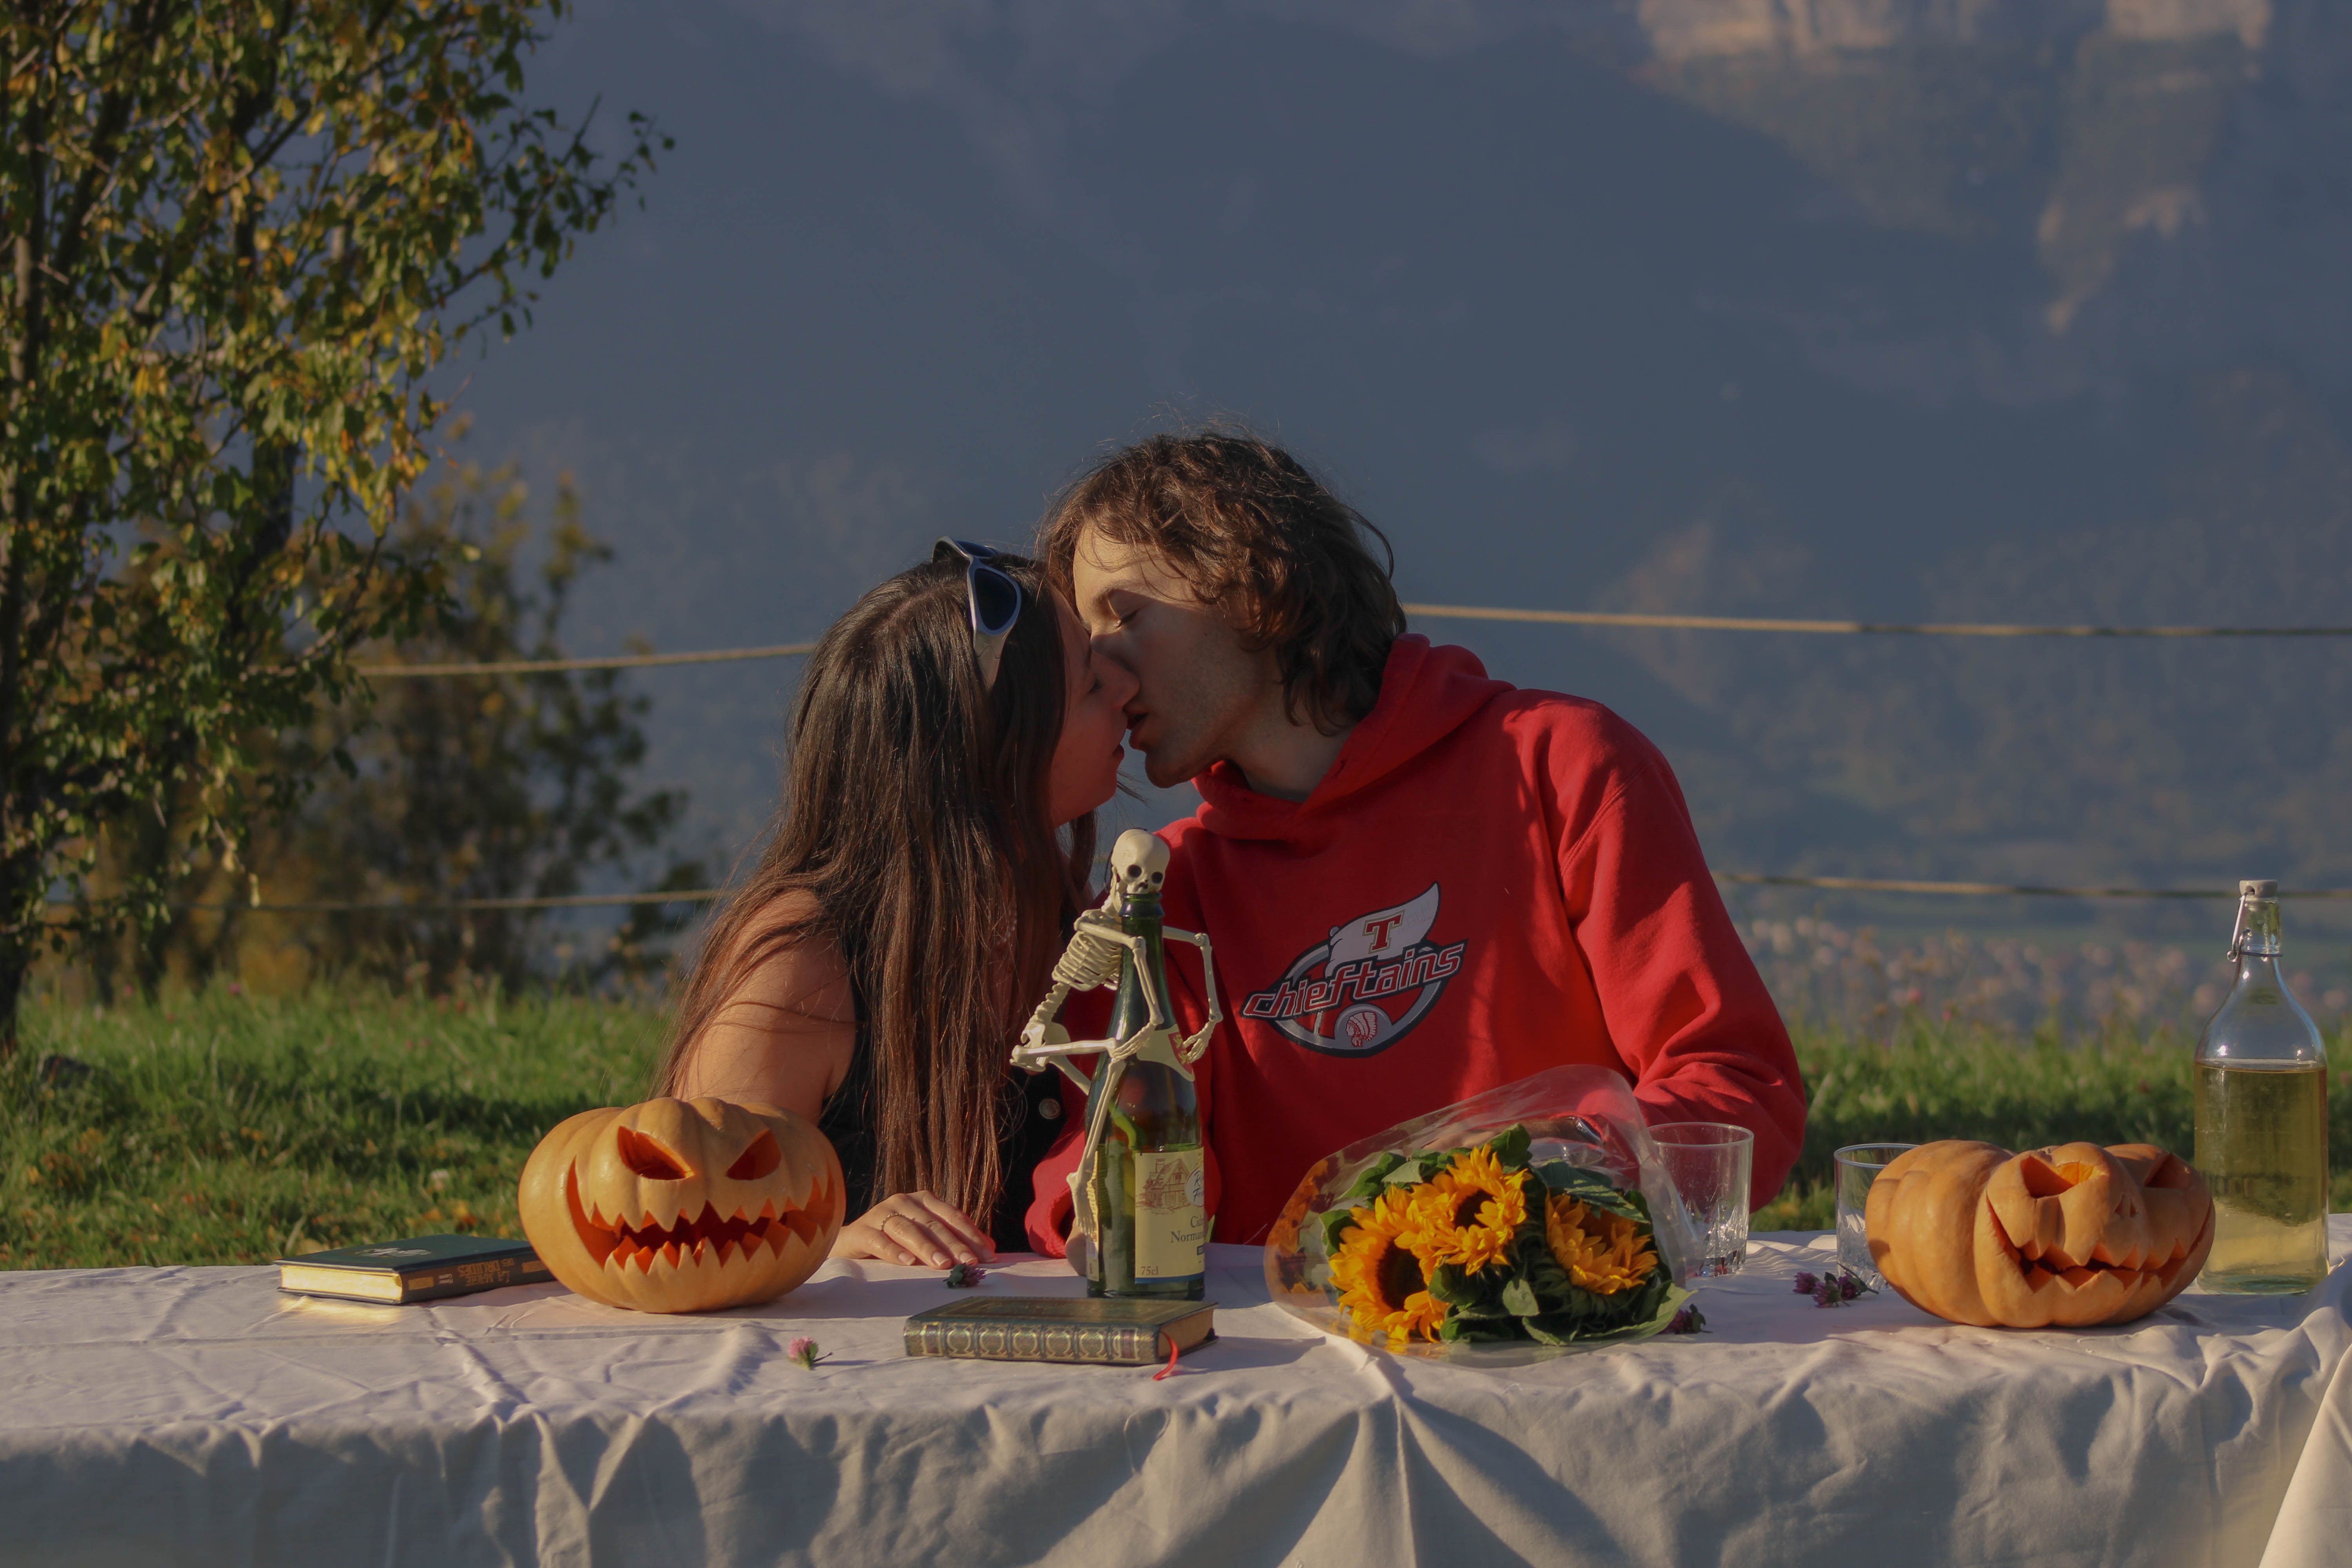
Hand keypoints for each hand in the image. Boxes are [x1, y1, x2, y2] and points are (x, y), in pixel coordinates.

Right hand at [832, 1190, 996, 1267]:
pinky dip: (894, 1252)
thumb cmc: (896, 1240)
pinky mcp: (863, 1230)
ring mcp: (882, 1213)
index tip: (988, 1256)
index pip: (952, 1216)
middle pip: (933, 1224)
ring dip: (927, 1248)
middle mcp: (904, 1201)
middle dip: (954, 1245)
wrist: (852, 1242)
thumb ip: (954, 1239)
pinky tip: (907, 1263)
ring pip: (908, 1230)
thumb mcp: (926, 1237)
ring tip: (942, 1264)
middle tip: (970, 1263)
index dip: (971, 1235)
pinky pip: (880, 1241)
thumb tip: (991, 1249)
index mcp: (924, 1200)